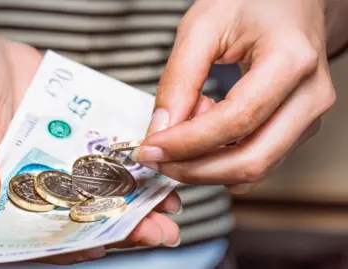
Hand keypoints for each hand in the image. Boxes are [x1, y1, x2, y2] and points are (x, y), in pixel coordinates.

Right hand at [0, 30, 180, 263]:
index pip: (33, 232)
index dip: (67, 244)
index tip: (102, 246)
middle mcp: (31, 181)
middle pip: (76, 214)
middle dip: (118, 226)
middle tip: (159, 231)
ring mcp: (56, 159)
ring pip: (98, 188)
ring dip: (134, 199)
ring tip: (170, 205)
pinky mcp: (74, 135)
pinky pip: (104, 153)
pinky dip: (131, 162)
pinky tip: (160, 166)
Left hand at [130, 0, 335, 192]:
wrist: (288, 2)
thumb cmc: (252, 3)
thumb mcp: (203, 27)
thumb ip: (178, 79)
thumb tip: (161, 128)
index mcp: (291, 60)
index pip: (236, 120)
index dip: (187, 142)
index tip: (152, 148)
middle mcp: (309, 96)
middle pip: (251, 159)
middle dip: (195, 169)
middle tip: (159, 159)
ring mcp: (308, 117)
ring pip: (255, 168)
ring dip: (207, 165)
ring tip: (186, 128)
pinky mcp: (298, 128)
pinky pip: (258, 161)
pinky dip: (223, 160)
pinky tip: (206, 132)